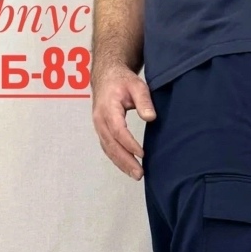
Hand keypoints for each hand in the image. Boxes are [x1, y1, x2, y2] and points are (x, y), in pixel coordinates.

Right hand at [92, 64, 156, 179]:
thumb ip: (144, 101)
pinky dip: (118, 160)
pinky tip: (128, 168)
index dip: (129, 144)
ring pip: (109, 149)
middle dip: (126, 161)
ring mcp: (99, 127)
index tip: (142, 154)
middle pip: (112, 145)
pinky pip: (108, 149)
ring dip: (122, 164)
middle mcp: (100, 120)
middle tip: (139, 173)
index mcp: (108, 108)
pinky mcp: (102, 132)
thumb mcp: (137, 85)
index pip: (118, 130)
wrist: (106, 76)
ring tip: (136, 175)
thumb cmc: (122, 81)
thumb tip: (151, 118)